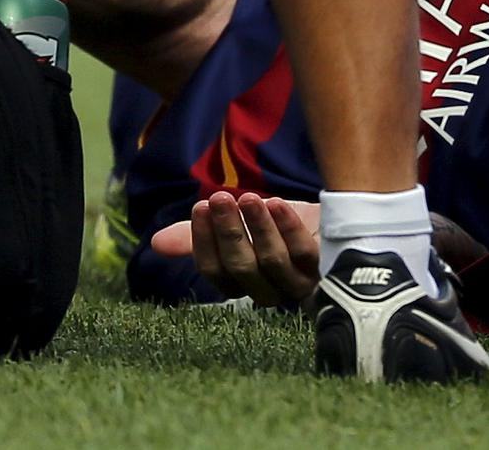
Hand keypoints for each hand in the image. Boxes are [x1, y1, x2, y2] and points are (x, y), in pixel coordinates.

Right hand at [152, 192, 319, 306]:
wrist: (333, 218)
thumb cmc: (280, 225)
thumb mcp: (241, 226)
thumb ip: (201, 234)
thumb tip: (155, 242)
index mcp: (243, 286)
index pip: (215, 272)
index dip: (204, 242)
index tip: (200, 207)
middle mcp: (270, 291)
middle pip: (241, 268)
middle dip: (228, 232)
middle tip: (218, 198)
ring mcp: (299, 282)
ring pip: (272, 261)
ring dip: (257, 227)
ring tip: (248, 197)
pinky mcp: (325, 268)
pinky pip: (304, 252)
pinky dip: (288, 227)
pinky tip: (276, 204)